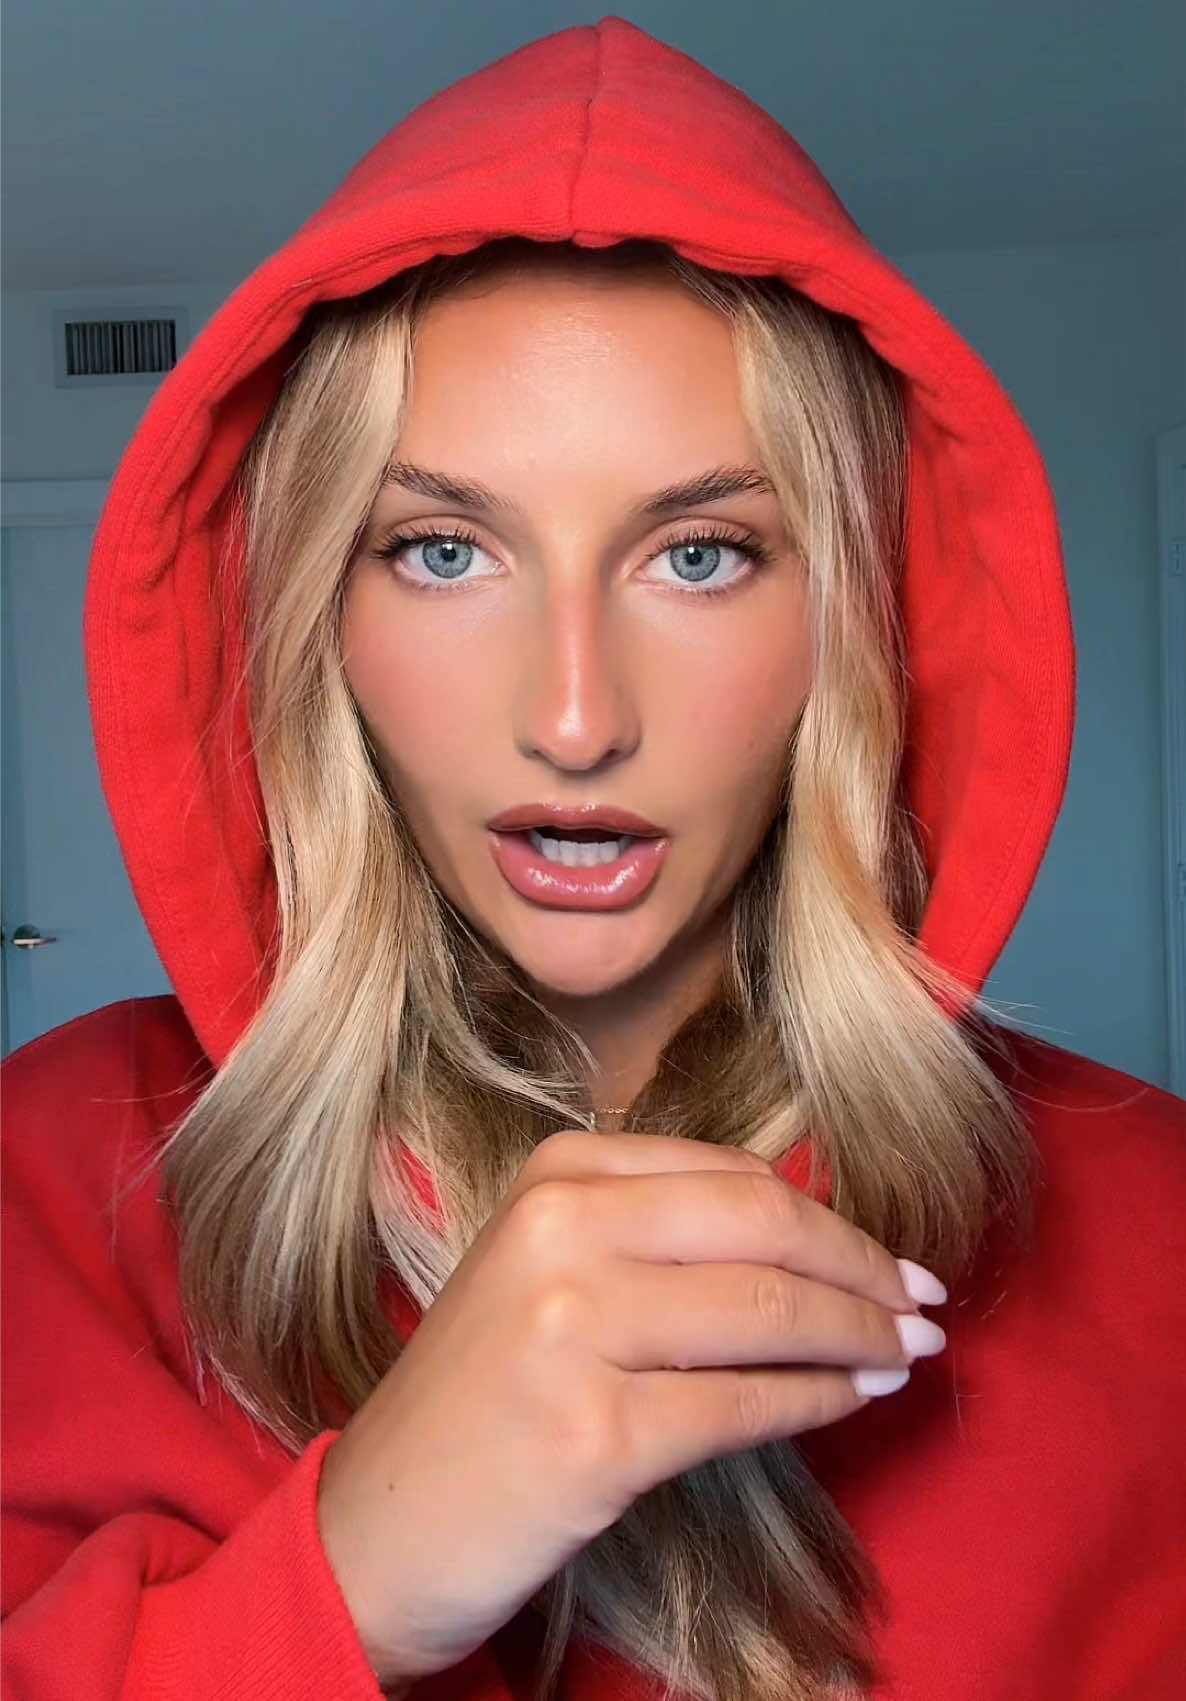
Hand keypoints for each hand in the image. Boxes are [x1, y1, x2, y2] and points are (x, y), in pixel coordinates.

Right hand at [316, 1129, 944, 1686]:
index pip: (734, 1180)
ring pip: (767, 1315)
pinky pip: (745, 1405)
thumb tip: (815, 1235)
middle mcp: (560, 1231)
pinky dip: (818, 1402)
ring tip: (906, 1356)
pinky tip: (853, 1402)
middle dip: (863, 1269)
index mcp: (557, 1175)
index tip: (888, 1259)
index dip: (831, 1219)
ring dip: (858, 1337)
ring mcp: (572, 1328)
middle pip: (763, 1229)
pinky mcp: (595, 1431)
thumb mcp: (549, 1272)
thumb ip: (656, 1232)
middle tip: (923, 1306)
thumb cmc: (486, 1392)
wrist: (381, 1525)